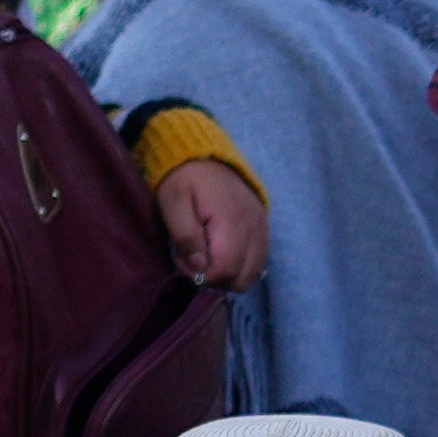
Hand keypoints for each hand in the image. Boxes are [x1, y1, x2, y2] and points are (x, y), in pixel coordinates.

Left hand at [152, 157, 268, 290]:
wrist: (206, 157)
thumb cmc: (184, 180)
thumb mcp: (174, 203)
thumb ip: (185, 236)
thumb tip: (200, 267)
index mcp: (230, 221)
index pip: (225, 268)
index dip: (202, 275)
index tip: (182, 261)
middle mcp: (253, 229)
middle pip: (242, 278)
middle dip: (215, 279)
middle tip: (194, 262)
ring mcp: (262, 231)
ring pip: (253, 275)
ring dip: (229, 276)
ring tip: (208, 259)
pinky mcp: (264, 230)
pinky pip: (259, 263)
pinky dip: (241, 268)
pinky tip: (222, 254)